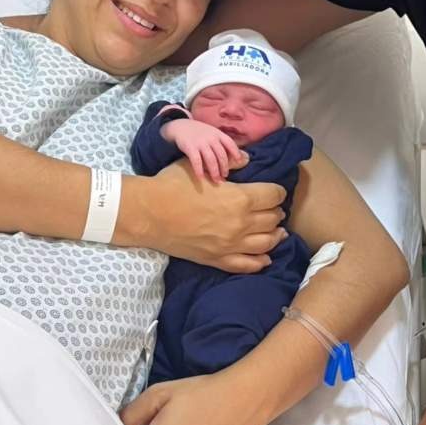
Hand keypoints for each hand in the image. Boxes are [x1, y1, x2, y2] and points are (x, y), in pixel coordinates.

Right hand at [118, 162, 286, 272]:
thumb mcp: (202, 167)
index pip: (273, 195)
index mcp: (240, 198)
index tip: (274, 190)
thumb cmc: (172, 185)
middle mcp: (241, 224)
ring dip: (275, 235)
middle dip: (276, 211)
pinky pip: (248, 265)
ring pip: (266, 243)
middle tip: (273, 208)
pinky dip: (261, 261)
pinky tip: (265, 256)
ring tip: (277, 230)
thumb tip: (247, 160)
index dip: (277, 191)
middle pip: (273, 219)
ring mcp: (230, 245)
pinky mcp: (218, 260)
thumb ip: (229, 164)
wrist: (148, 214)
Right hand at [162, 118, 246, 181]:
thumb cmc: (199, 132)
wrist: (181, 126)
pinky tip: (201, 178)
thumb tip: (233, 156)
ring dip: (215, 172)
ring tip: (216, 180)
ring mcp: (201, 143)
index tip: (239, 161)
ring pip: (211, 160)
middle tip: (225, 176)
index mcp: (218, 134)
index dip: (235, 152)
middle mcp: (211, 138)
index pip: (229, 143)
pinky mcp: (190, 148)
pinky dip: (199, 170)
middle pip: (221, 155)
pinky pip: (197, 161)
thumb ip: (220, 142)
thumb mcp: (212, 133)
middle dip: (224, 167)